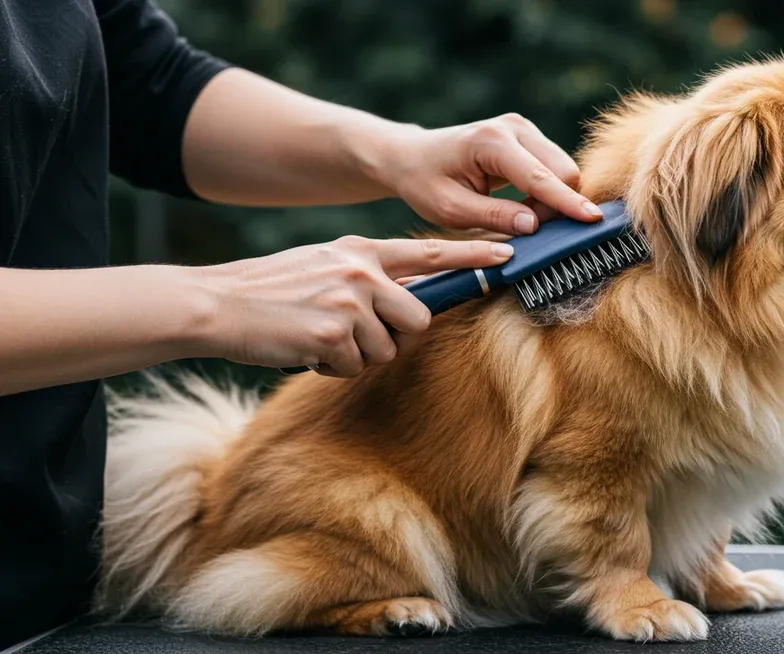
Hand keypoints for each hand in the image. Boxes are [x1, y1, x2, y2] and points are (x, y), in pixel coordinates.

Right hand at [198, 235, 513, 376]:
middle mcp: (361, 271)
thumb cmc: (269, 292)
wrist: (216, 304)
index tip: (508, 252)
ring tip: (318, 338)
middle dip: (395, 338)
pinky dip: (332, 368)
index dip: (472, 255)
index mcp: (360, 251)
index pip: (429, 252)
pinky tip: (305, 348)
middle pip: (418, 319)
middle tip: (357, 338)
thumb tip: (405, 301)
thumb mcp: (322, 265)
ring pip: (387, 349)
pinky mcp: (334, 333)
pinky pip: (356, 366)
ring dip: (357, 356)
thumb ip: (365, 277)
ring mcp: (350, 300)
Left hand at [365, 113, 603, 234]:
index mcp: (491, 142)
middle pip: (563, 171)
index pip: (540, 177)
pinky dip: (546, 193)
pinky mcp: (530, 137)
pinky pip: (554, 169)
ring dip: (551, 202)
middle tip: (525, 230)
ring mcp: (524, 128)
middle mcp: (514, 127)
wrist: (413, 156)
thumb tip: (534, 226)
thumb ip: (494, 217)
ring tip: (517, 217)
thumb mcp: (451, 210)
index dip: (566, 203)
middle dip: (556, 207)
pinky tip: (522, 205)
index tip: (593, 220)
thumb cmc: (425, 183)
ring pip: (563, 171)